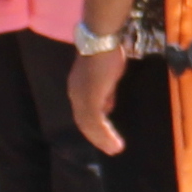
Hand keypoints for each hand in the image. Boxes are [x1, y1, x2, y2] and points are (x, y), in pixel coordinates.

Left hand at [66, 36, 126, 153]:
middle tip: (112, 149)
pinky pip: (96, 123)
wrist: (101, 41)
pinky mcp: (90, 100)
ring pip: (89, 126)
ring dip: (102, 140)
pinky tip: (115, 143)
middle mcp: (76, 95)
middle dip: (98, 138)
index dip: (94, 126)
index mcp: (79, 89)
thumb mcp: (107, 76)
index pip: (84, 112)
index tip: (105, 136)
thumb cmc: (106, 53)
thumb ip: (106, 92)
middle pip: (84, 123)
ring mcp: (81, 98)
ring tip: (115, 150)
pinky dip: (105, 135)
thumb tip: (107, 107)